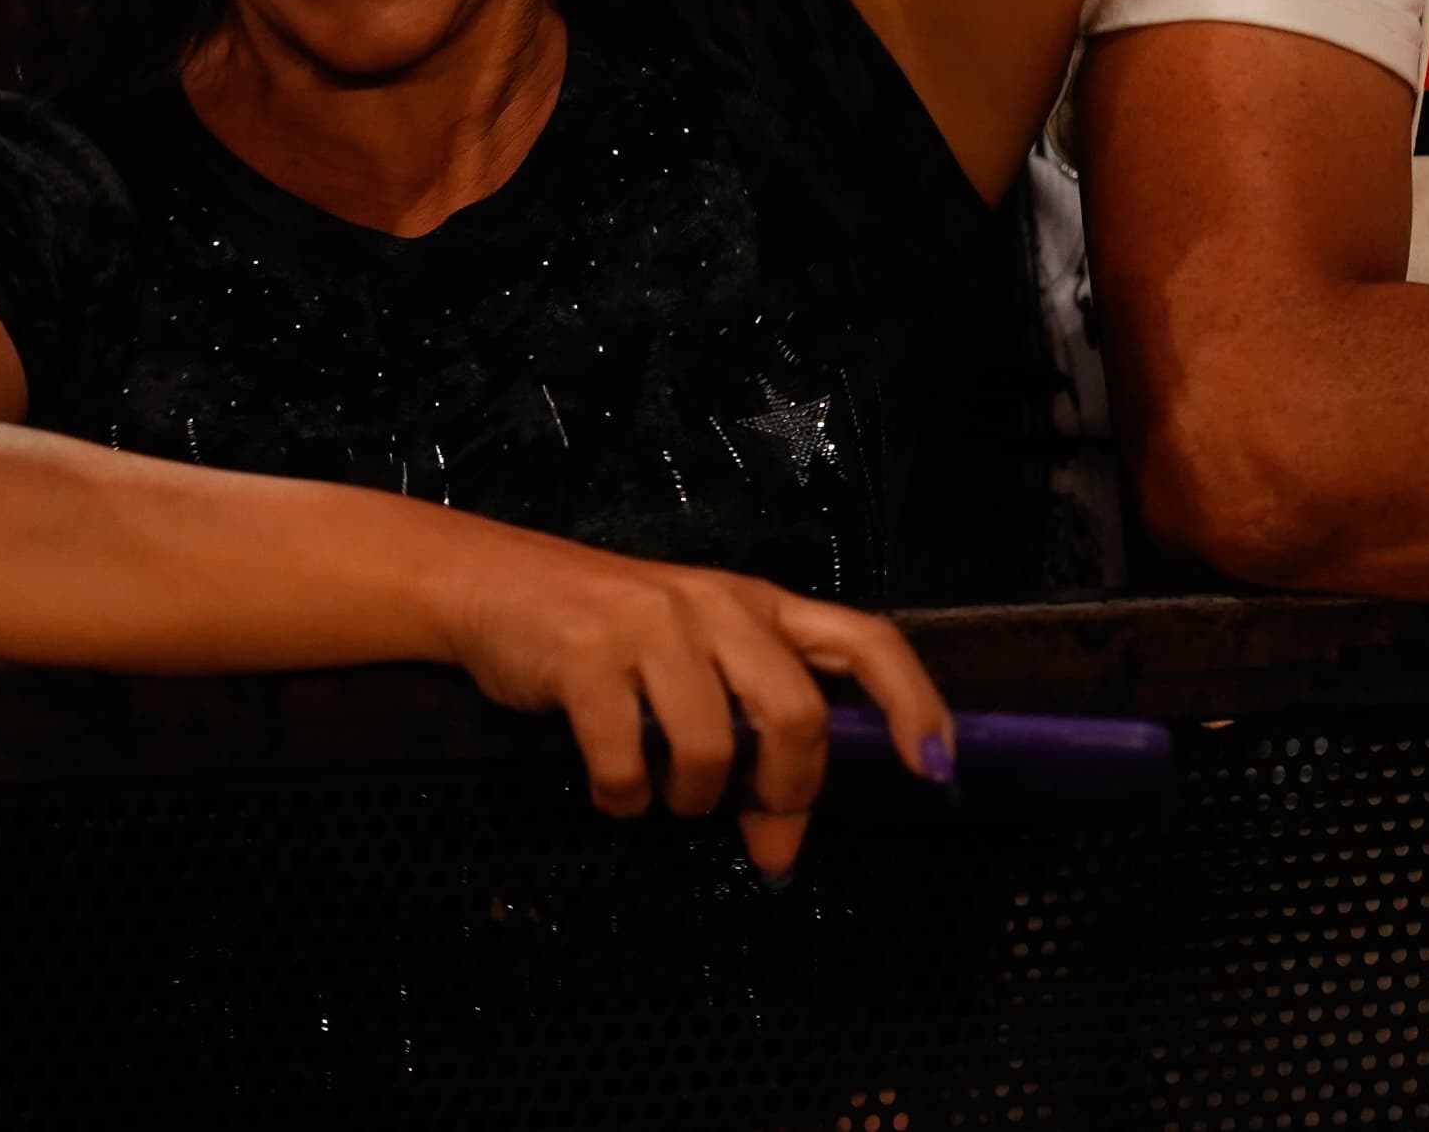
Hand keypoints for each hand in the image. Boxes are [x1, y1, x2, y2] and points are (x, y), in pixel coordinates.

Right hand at [433, 529, 952, 878]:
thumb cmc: (606, 630)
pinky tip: (611, 789)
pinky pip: (626, 761)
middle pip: (796, 713)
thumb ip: (747, 722)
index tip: (935, 768)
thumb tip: (783, 844)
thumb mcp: (692, 651)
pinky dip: (623, 799)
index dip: (913, 703)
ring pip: (711, 747)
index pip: (864, 640)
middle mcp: (714, 605)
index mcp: (757, 603)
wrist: (493, 584)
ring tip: (665, 798)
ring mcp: (649, 625)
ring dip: (693, 801)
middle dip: (788, 795)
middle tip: (765, 837)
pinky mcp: (585, 655)